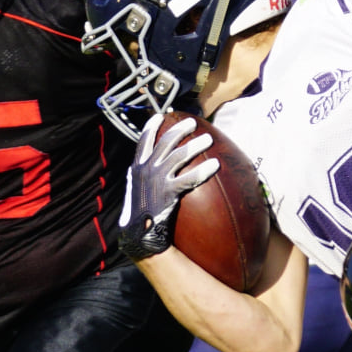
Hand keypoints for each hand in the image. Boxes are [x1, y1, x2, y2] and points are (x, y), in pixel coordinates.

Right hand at [119, 114, 217, 260]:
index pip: (143, 141)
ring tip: (209, 140)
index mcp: (137, 169)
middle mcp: (145, 170)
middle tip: (193, 123)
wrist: (139, 235)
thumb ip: (142, 179)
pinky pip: (188, 178)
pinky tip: (215, 165)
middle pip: (165, 143)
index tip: (161, 116)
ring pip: (178, 157)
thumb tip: (146, 171)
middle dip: (179, 130)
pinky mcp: (167, 193)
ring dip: (195, 146)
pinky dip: (202, 171)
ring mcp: (156, 180)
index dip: (151, 127)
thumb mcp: (136, 191)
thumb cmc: (140, 216)